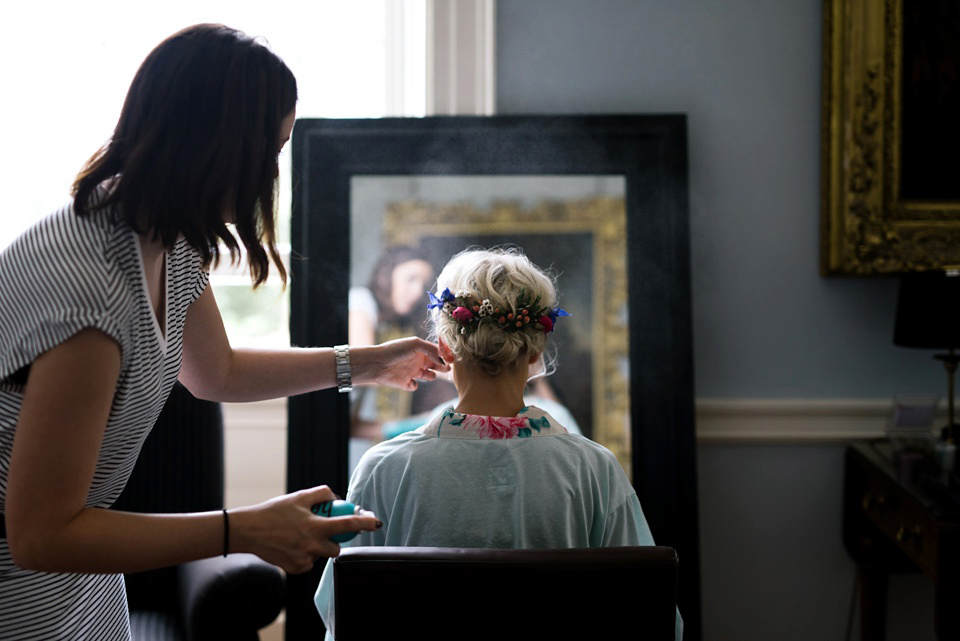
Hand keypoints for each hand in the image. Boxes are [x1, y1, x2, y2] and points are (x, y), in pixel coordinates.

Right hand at [230, 486, 380, 573]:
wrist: (248, 531)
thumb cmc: (273, 511)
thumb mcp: (298, 497)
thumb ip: (321, 494)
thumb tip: (336, 498)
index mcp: (314, 526)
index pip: (347, 525)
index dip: (365, 523)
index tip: (377, 522)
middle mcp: (311, 545)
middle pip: (337, 547)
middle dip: (336, 540)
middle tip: (325, 531)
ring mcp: (303, 559)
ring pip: (322, 554)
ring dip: (318, 546)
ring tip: (299, 535)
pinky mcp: (295, 568)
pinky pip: (309, 562)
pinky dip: (306, 554)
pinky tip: (292, 545)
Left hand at [353, 337, 449, 390]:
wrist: (377, 363)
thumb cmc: (395, 350)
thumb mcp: (415, 344)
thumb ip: (431, 349)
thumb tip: (444, 359)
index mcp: (420, 350)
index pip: (437, 352)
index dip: (445, 356)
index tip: (452, 359)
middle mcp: (417, 360)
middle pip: (435, 364)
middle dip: (443, 367)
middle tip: (447, 369)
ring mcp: (412, 372)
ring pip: (428, 376)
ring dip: (431, 376)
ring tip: (429, 374)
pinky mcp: (405, 383)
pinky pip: (414, 386)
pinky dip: (414, 386)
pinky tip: (411, 381)